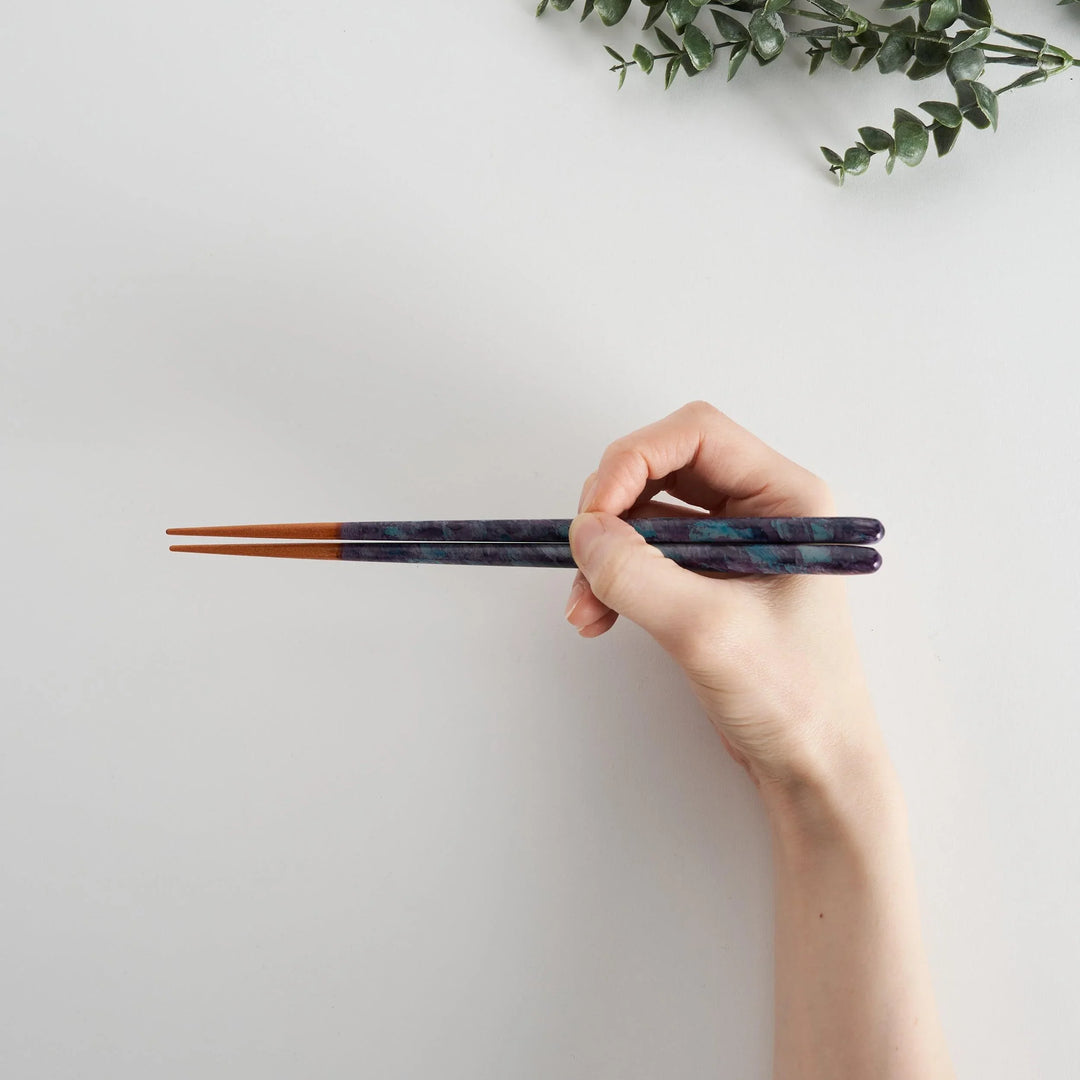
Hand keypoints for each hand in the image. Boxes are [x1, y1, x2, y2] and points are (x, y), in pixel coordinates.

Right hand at [564, 401, 882, 795]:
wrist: (812, 769)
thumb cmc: (792, 697)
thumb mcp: (708, 630)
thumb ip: (639, 575)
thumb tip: (582, 532)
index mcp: (785, 499)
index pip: (696, 435)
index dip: (635, 458)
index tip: (595, 511)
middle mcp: (758, 511)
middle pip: (662, 467)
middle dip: (612, 507)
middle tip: (583, 552)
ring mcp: (730, 547)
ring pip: (645, 515)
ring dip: (605, 552)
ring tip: (584, 607)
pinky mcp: (706, 582)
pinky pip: (645, 556)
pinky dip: (612, 579)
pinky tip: (595, 617)